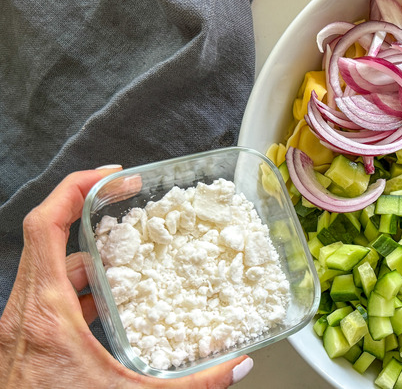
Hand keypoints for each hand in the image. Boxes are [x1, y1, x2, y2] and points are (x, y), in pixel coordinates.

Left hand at [0, 167, 252, 387]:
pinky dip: (76, 288)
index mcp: (46, 313)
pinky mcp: (22, 341)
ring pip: (46, 269)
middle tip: (128, 207)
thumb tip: (236, 366)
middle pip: (48, 239)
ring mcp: (19, 326)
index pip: (46, 227)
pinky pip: (45, 295)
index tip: (110, 177)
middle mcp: (24, 312)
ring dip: (85, 258)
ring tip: (126, 258)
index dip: (74, 188)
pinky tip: (107, 306)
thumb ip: (194, 386)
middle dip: (90, 217)